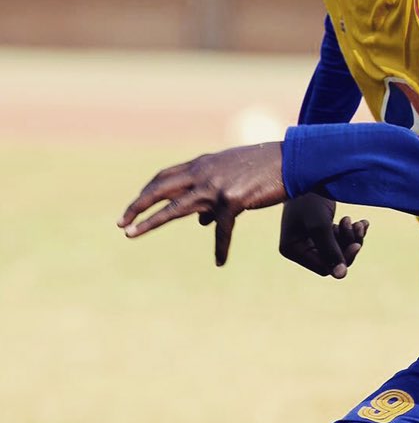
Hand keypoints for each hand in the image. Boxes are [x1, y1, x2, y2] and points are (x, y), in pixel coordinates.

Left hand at [118, 143, 285, 265]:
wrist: (293, 160)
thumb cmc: (265, 167)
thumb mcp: (235, 174)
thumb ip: (213, 192)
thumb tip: (200, 221)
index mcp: (204, 164)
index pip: (165, 176)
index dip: (146, 192)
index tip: (133, 207)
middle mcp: (204, 173)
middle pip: (160, 189)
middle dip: (137, 206)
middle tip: (121, 223)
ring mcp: (216, 186)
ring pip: (174, 208)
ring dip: (150, 222)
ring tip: (132, 235)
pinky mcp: (233, 200)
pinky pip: (222, 230)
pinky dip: (221, 247)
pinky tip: (220, 261)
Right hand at [280, 193, 368, 278]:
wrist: (310, 169)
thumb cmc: (308, 195)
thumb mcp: (319, 223)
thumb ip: (330, 250)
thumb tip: (341, 276)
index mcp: (291, 249)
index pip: (322, 267)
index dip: (342, 259)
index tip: (357, 244)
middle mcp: (299, 246)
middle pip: (332, 259)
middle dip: (348, 245)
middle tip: (358, 228)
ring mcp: (310, 237)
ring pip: (339, 249)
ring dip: (352, 237)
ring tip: (358, 222)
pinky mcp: (321, 228)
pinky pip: (340, 238)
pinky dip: (352, 231)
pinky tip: (362, 221)